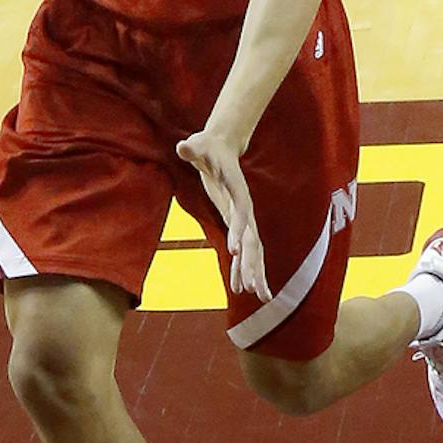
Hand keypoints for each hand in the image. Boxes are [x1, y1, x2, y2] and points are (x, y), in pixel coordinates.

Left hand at [176, 126, 267, 302]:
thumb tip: (183, 146)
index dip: (239, 231)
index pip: (240, 212)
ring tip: (259, 296)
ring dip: (255, 273)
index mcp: (237, 190)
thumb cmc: (206, 146)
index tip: (234, 251)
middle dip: (253, 264)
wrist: (221, 147)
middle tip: (254, 288)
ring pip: (253, 250)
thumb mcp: (197, 145)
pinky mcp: (237, 223)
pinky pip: (244, 250)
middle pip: (252, 239)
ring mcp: (243, 217)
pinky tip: (241, 289)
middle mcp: (244, 208)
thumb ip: (192, 148)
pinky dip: (243, 269)